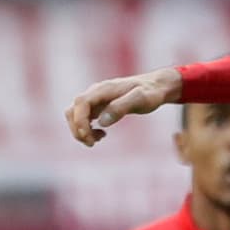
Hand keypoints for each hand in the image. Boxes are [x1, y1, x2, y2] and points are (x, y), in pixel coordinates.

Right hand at [67, 66, 181, 146]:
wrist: (156, 87)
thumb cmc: (150, 93)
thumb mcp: (141, 100)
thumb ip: (121, 108)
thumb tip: (101, 121)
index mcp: (103, 89)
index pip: (81, 103)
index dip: (79, 121)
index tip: (88, 136)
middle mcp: (95, 92)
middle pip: (73, 111)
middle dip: (78, 130)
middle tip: (93, 143)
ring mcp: (95, 99)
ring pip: (75, 115)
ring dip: (81, 131)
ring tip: (99, 139)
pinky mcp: (98, 106)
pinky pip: (83, 118)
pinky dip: (87, 129)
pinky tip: (102, 134)